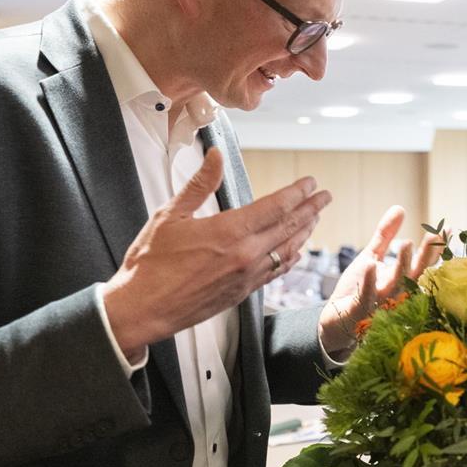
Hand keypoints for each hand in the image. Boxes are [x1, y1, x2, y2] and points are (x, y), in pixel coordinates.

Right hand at [104, 147, 330, 360]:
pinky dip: (290, 258)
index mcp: (229, 232)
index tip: (311, 183)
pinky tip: (294, 252)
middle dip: (311, 209)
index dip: (297, 193)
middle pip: (289, 228)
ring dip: (305, 233)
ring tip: (315, 218)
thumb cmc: (150, 265)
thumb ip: (199, 184)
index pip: (276, 207)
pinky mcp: (242, 294)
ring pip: (287, 251)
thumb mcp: (170, 215)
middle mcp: (245, 256)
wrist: (141, 310)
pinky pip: (275, 272)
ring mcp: (246, 277)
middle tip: (325, 197)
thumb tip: (215, 156)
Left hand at [318, 206, 443, 357]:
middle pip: (416, 274)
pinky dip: (369, 282)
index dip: (436, 248)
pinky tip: (371, 264)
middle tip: (434, 234)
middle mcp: (396, 294)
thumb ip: (385, 235)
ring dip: (402, 265)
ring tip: (406, 243)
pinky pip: (366, 297)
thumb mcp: (371, 256)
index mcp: (402, 280)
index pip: (424, 264)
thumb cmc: (357, 289)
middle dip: (427, 255)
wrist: (335, 321)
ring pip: (395, 286)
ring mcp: (379, 304)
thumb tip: (400, 207)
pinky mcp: (359, 312)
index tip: (447, 228)